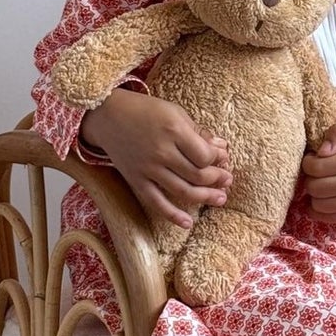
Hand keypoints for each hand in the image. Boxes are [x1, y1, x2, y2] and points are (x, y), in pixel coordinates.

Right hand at [80, 90, 231, 229]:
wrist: (108, 116)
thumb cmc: (146, 111)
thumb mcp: (175, 113)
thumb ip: (198, 132)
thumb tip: (221, 148)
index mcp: (174, 130)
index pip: (205, 155)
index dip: (218, 160)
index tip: (223, 159)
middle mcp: (161, 151)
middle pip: (197, 175)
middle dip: (217, 180)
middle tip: (227, 180)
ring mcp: (148, 169)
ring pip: (183, 191)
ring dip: (205, 197)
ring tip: (220, 198)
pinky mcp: (136, 181)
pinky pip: (156, 203)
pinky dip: (172, 215)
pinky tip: (188, 224)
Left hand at [299, 123, 335, 223]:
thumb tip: (320, 151)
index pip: (314, 167)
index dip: (308, 162)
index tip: (314, 159)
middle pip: (313, 187)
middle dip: (311, 178)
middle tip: (319, 173)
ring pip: (317, 204)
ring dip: (315, 195)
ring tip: (324, 185)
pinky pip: (324, 217)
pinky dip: (318, 209)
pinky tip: (325, 198)